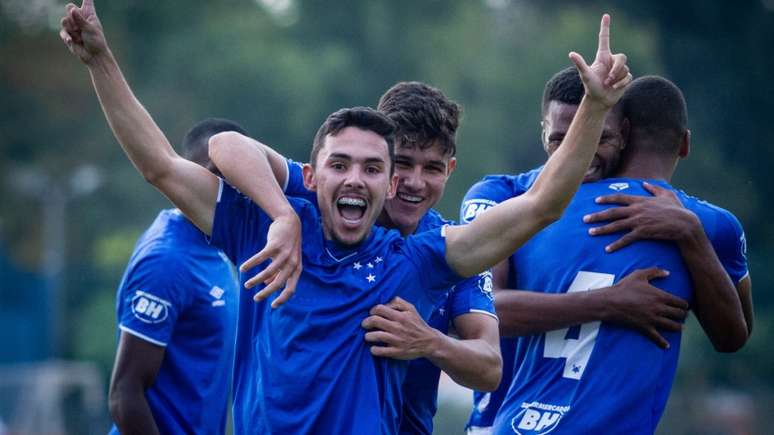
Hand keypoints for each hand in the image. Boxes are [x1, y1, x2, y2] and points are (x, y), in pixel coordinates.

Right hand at [59, 0, 107, 64]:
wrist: (94, 56)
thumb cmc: (96, 42)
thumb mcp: (90, 29)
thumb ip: (80, 19)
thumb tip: (72, 8)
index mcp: (89, 14)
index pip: (87, 1)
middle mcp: (80, 18)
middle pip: (69, 7)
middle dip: (71, 14)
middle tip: (78, 24)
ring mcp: (74, 26)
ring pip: (64, 20)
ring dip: (70, 28)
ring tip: (78, 35)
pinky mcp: (68, 35)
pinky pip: (62, 32)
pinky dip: (67, 36)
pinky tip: (72, 41)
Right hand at [240, 212, 301, 307]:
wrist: (290, 223)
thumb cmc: (287, 244)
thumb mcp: (287, 259)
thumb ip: (279, 272)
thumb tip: (268, 284)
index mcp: (297, 269)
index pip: (291, 288)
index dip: (282, 299)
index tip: (272, 306)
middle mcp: (292, 263)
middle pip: (278, 283)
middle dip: (266, 293)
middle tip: (255, 299)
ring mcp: (284, 254)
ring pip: (268, 272)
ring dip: (256, 280)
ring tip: (246, 285)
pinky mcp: (275, 245)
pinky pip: (261, 258)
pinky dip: (251, 264)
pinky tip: (243, 268)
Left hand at [362, 297, 439, 359]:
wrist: (429, 342)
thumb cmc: (417, 323)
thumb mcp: (411, 308)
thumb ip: (398, 302)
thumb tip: (384, 303)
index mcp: (400, 316)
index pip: (380, 309)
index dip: (372, 311)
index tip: (371, 314)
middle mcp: (398, 327)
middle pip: (375, 321)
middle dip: (366, 323)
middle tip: (365, 325)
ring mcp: (397, 340)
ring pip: (376, 336)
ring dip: (368, 336)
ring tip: (368, 336)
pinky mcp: (397, 352)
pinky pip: (380, 351)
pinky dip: (374, 350)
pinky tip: (374, 348)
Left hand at [569, 14, 631, 107]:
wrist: (599, 100)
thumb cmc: (591, 87)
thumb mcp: (586, 75)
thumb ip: (580, 64)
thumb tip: (571, 53)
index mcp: (602, 57)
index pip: (604, 39)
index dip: (605, 27)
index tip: (606, 16)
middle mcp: (611, 61)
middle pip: (622, 57)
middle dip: (616, 69)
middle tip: (608, 79)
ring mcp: (619, 69)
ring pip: (625, 68)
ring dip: (616, 78)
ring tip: (608, 84)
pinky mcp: (625, 77)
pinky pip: (628, 76)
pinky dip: (621, 83)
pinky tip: (614, 88)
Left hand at [584, 182, 701, 251]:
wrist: (685, 224)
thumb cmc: (677, 209)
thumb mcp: (667, 194)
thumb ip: (654, 189)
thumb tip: (645, 184)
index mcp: (640, 200)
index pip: (619, 198)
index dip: (606, 199)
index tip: (596, 200)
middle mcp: (636, 210)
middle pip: (612, 212)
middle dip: (597, 215)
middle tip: (584, 219)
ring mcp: (638, 221)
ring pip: (615, 225)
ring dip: (601, 229)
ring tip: (590, 232)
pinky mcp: (642, 232)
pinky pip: (626, 239)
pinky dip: (616, 244)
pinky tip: (607, 249)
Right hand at [600, 268, 688, 348]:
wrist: (610, 302)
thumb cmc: (624, 287)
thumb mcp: (639, 275)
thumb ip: (655, 271)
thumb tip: (668, 272)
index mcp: (660, 296)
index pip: (681, 303)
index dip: (684, 305)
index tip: (683, 306)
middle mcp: (660, 309)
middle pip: (680, 315)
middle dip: (682, 316)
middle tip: (681, 316)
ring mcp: (653, 319)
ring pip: (674, 327)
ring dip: (678, 328)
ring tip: (678, 327)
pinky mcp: (645, 328)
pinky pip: (657, 338)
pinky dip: (663, 343)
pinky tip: (667, 345)